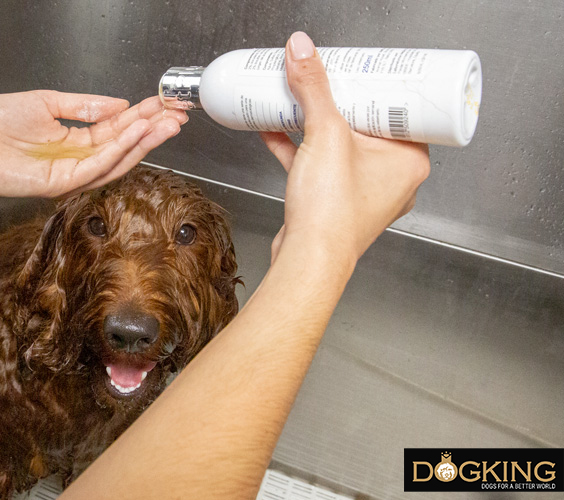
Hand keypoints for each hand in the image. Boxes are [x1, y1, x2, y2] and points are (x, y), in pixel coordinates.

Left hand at [0, 91, 186, 198]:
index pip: (115, 129)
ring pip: (115, 160)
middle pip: (122, 146)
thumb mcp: (46, 102)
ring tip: (163, 125)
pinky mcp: (59, 183)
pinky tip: (132, 135)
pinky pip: (94, 167)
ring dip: (141, 142)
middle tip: (177, 117)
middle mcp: (75, 157)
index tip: (163, 106)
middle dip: (151, 131)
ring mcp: (69, 172)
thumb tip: (117, 104)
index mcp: (73, 138)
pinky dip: (116, 152)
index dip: (141, 118)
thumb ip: (83, 106)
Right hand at [261, 32, 430, 268]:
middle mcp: (393, 178)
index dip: (382, 87)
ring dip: (319, 125)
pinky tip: (277, 131)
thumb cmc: (333, 214)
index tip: (364, 71)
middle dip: (343, 102)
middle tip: (331, 80)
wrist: (308, 259)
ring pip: (342, 146)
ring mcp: (364, 192)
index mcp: (409, 160)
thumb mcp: (324, 135)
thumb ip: (313, 89)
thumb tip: (304, 52)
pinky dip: (302, 148)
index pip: (403, 109)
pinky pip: (321, 165)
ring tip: (300, 101)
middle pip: (369, 124)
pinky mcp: (336, 202)